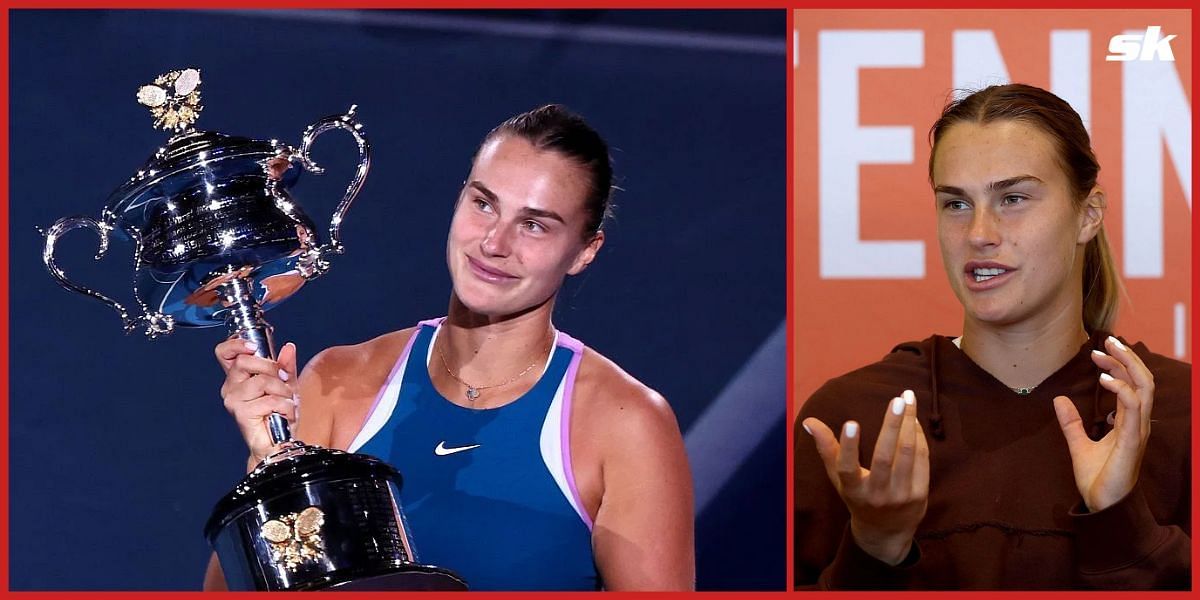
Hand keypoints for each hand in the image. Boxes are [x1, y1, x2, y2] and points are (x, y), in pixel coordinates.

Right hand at [215, 337, 298, 463]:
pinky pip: (270, 400)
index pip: (224, 353)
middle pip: (245, 361)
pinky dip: (286, 406)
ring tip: (287, 402)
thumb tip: (288, 347)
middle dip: (272, 368)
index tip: (253, 346)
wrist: (279, 442)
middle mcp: (231, 387)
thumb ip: (286, 366)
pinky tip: (285, 414)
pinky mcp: (241, 413)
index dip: (236, 344)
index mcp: (238, 377)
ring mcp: (233, 400)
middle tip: (284, 382)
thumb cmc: (279, 414)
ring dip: (283, 391)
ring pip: (262, 381)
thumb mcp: (287, 385)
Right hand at [802, 390, 928, 564]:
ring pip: (908, 454)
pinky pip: (922, 458)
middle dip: (892, 425)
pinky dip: (918, 436)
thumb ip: (827, 449)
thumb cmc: (858, 497)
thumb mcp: (839, 479)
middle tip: (897, 399)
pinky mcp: (920, 494)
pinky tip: (913, 419)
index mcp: (853, 491)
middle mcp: (877, 495)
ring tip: (908, 399)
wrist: (886, 533)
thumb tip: (809, 422)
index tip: (850, 423)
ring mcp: (901, 496)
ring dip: (909, 424)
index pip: (848, 468)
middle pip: (885, 457)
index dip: (848, 447)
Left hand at [1053, 335, 1153, 511]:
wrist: (1101, 505)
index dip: (1120, 365)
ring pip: (1144, 389)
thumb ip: (1071, 423)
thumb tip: (1059, 400)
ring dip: (1126, 366)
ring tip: (1105, 352)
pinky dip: (1121, 390)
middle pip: (1143, 380)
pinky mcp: (1131, 441)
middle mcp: (1137, 423)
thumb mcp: (1079, 445)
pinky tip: (1104, 380)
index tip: (1099, 351)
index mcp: (1129, 422)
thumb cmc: (1097, 478)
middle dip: (1128, 357)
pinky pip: (1132, 409)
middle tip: (1109, 339)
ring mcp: (1137, 431)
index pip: (1133, 384)